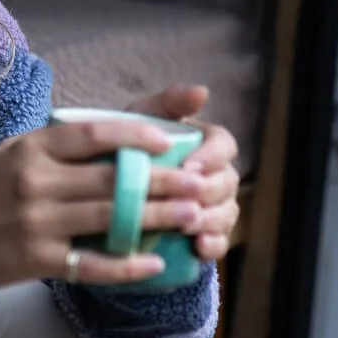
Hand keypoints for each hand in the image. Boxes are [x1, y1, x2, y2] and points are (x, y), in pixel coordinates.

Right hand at [0, 115, 202, 289]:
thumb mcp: (17, 152)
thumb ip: (61, 143)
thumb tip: (121, 135)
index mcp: (32, 149)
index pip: (91, 134)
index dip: (134, 135)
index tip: (168, 141)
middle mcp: (36, 183)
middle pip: (111, 179)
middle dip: (161, 181)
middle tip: (197, 183)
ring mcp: (38, 224)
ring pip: (110, 219)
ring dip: (156, 218)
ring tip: (191, 217)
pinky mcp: (39, 260)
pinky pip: (91, 263)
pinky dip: (125, 265)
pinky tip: (154, 264)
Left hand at [130, 84, 240, 263]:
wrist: (112, 190)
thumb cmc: (133, 147)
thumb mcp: (143, 120)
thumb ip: (169, 103)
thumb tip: (202, 91)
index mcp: (208, 144)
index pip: (225, 145)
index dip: (211, 156)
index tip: (189, 165)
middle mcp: (219, 174)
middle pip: (226, 182)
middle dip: (206, 191)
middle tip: (183, 198)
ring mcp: (217, 207)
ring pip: (226, 213)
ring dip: (208, 219)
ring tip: (186, 225)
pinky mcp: (209, 235)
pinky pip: (221, 242)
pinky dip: (212, 244)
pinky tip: (197, 247)